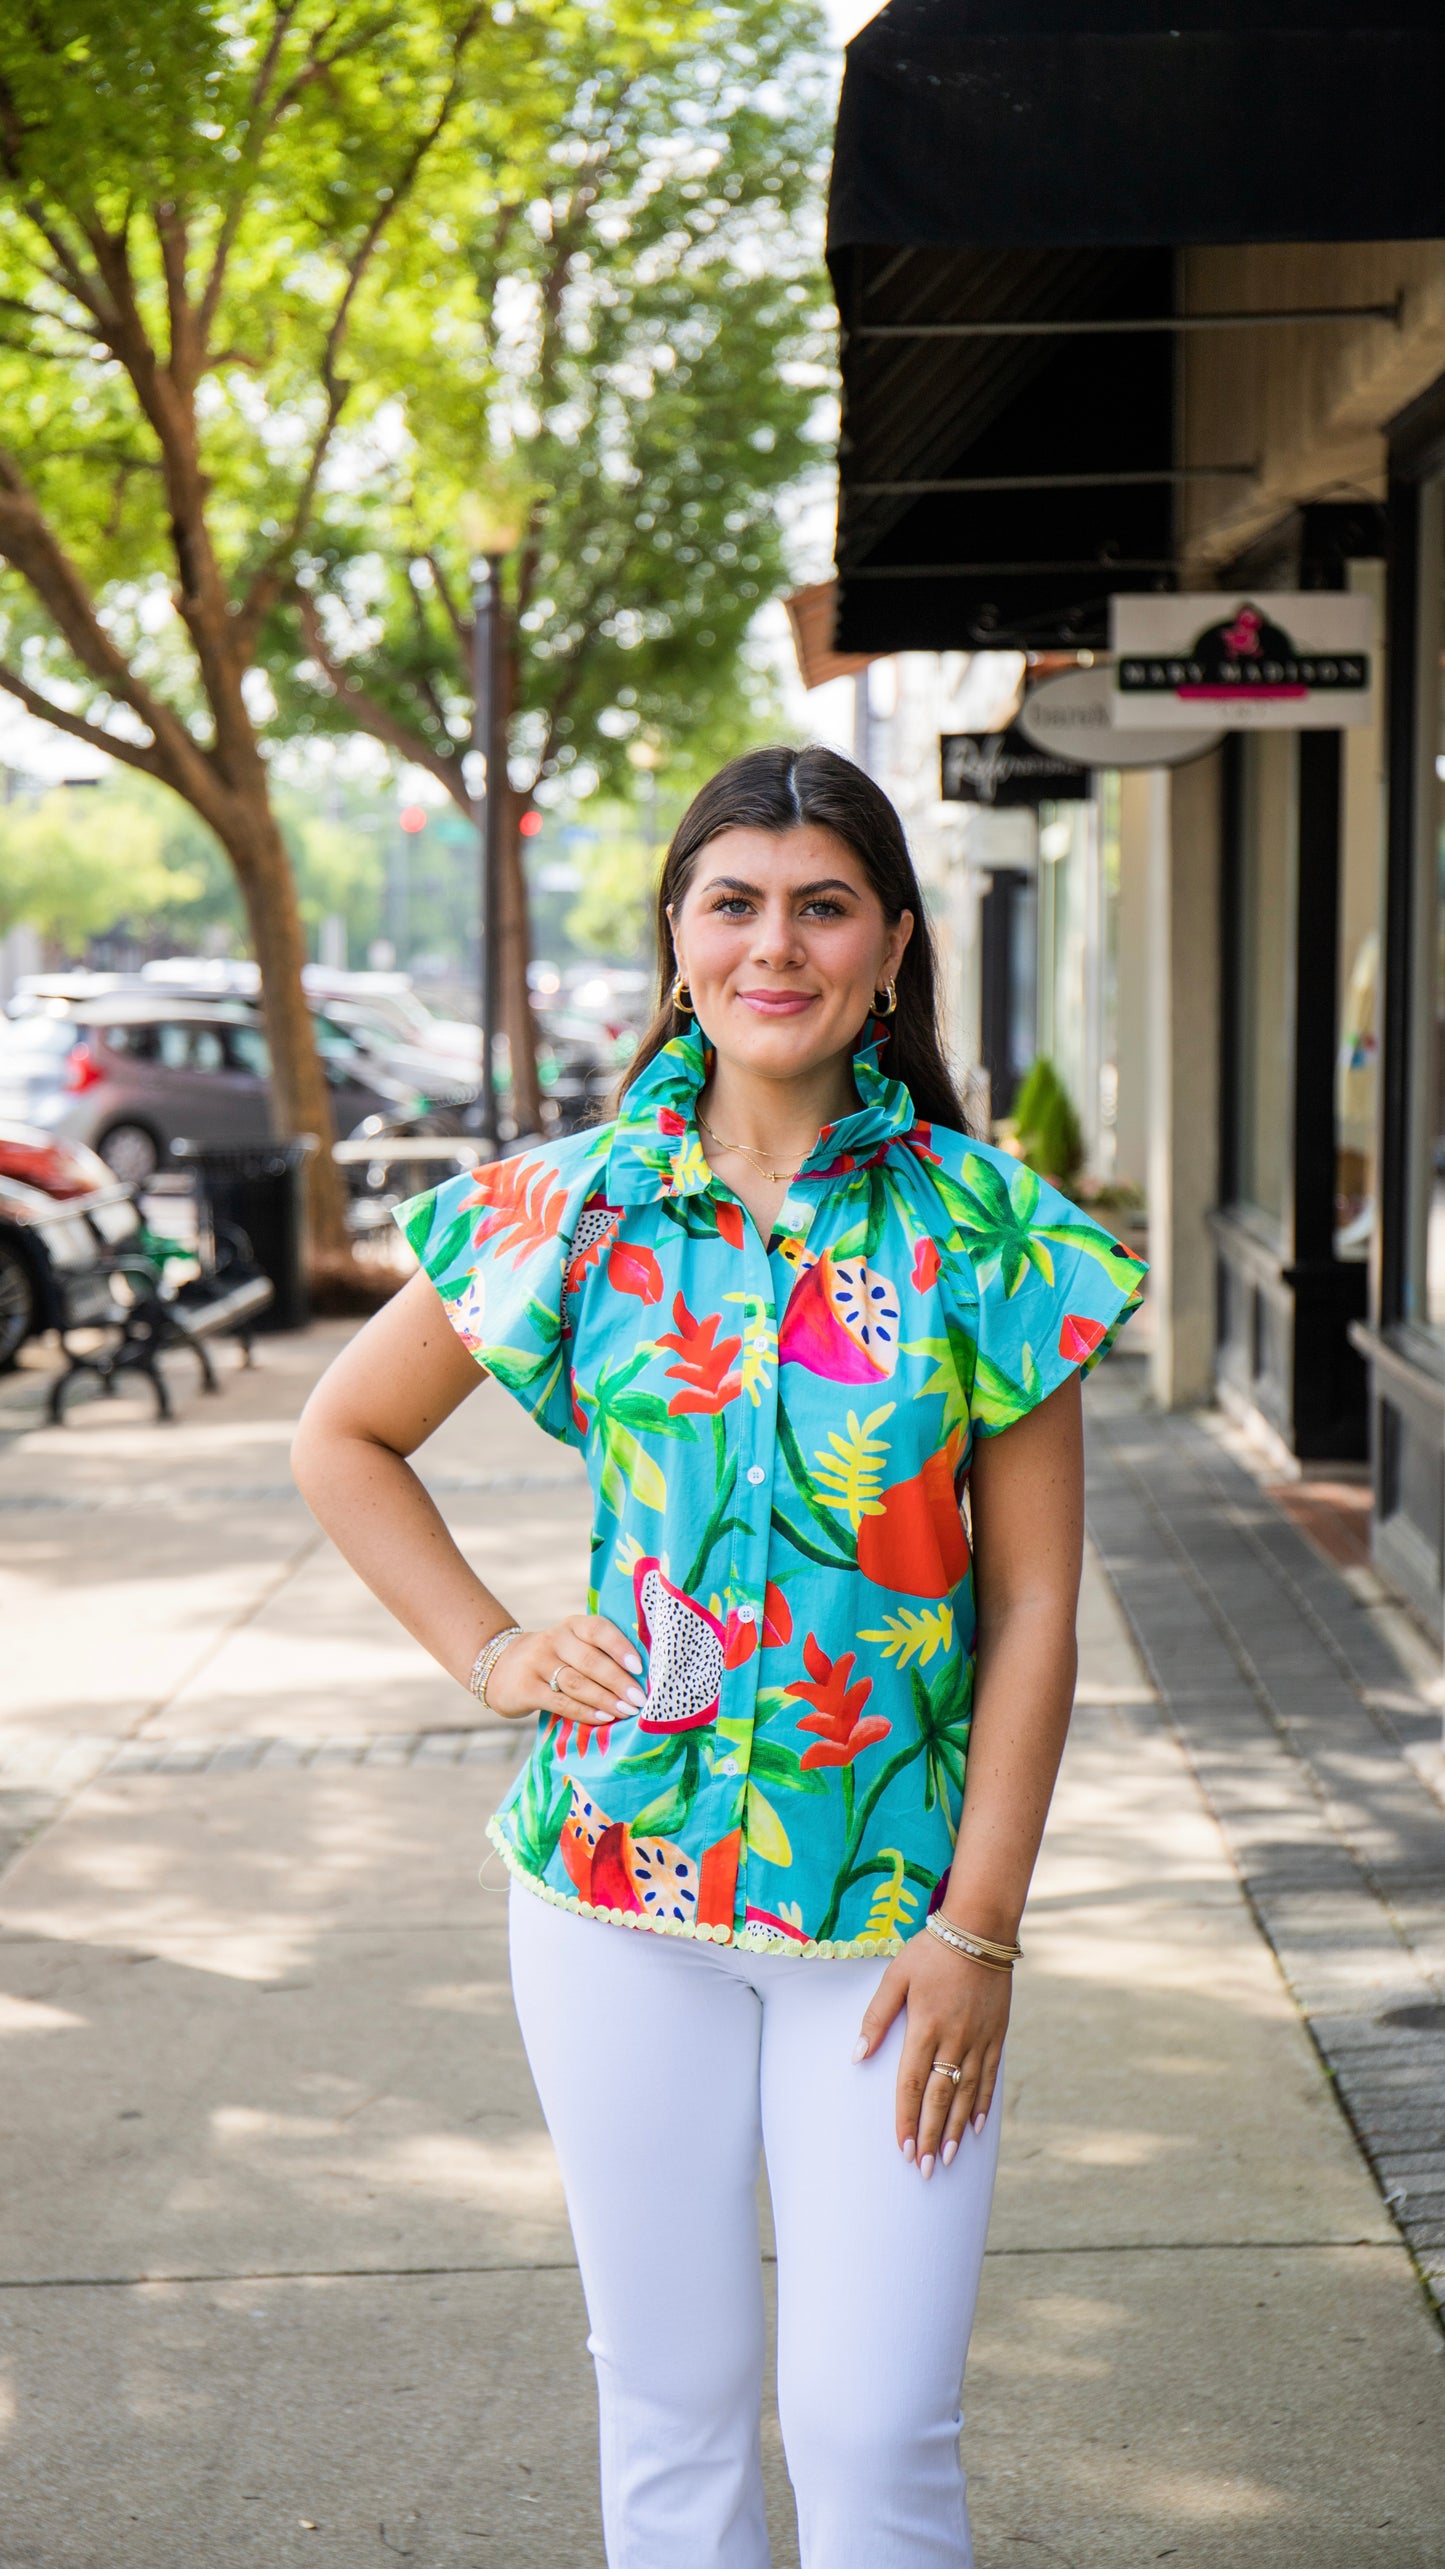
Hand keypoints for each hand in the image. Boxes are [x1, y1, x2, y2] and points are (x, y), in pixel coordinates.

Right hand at [485, 1613, 645, 1727]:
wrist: (501, 1668)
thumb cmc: (554, 1660)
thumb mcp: (572, 1646)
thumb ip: (600, 1654)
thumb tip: (642, 1678)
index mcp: (572, 1625)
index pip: (598, 1629)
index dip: (620, 1647)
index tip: (640, 1668)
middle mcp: (554, 1639)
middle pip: (590, 1660)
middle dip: (618, 1681)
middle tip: (640, 1699)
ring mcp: (537, 1663)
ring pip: (577, 1682)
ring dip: (605, 1699)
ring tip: (627, 1711)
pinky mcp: (526, 1688)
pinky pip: (560, 1701)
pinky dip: (585, 1711)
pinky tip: (603, 1718)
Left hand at [854, 1928, 1011, 2177]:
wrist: (980, 1930)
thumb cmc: (931, 1952)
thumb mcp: (895, 1976)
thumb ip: (876, 2017)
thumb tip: (857, 2055)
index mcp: (925, 2026)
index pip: (912, 2084)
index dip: (907, 2119)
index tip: (903, 2149)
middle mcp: (954, 2039)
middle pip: (941, 2097)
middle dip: (932, 2136)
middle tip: (926, 2169)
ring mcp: (978, 2039)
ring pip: (967, 2094)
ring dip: (957, 2129)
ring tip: (949, 2158)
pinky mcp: (996, 2034)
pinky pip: (990, 2077)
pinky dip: (983, 2104)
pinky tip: (977, 2127)